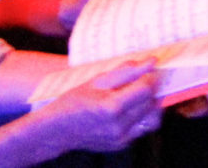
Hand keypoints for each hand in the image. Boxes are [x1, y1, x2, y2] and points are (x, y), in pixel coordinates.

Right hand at [17, 59, 162, 153]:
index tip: (148, 68)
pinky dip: (142, 116)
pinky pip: (142, 128)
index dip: (150, 75)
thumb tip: (150, 61)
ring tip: (139, 95)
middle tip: (143, 80)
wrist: (55, 131)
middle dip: (151, 88)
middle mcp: (118, 126)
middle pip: (151, 102)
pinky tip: (129, 109)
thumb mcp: (96, 81)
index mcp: (111, 107)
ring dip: (151, 104)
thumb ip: (126, 71)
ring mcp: (120, 138)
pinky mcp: (120, 145)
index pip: (146, 88)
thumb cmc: (73, 102)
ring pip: (153, 118)